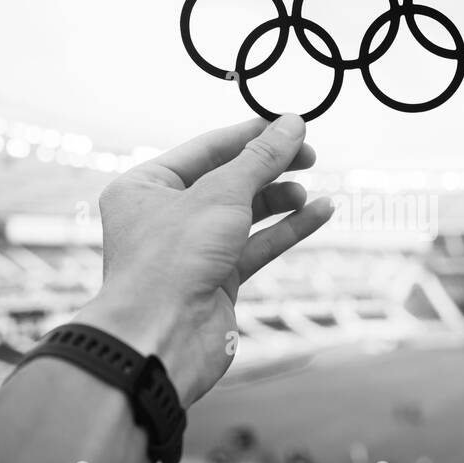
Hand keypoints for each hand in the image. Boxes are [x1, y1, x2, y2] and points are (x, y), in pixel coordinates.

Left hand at [79, 114, 332, 406]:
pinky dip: (287, 229)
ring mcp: (191, 250)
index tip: (291, 124)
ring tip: (309, 189)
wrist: (162, 339)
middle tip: (310, 154)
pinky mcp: (216, 280)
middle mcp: (164, 216)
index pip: (206, 149)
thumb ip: (261, 158)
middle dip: (269, 167)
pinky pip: (257, 245)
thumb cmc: (171, 262)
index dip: (251, 134)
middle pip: (227, 179)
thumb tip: (292, 123)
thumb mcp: (221, 195)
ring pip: (244, 214)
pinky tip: (319, 213)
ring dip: (280, 199)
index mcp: (145, 186)